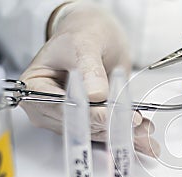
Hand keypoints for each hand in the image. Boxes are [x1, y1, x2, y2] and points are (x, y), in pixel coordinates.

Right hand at [19, 1, 159, 156]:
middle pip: (79, 126)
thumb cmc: (83, 33)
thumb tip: (95, 95)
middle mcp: (49, 109)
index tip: (108, 115)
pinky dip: (127, 134)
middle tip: (135, 122)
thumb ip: (90, 70)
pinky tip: (145, 138)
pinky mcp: (90, 120)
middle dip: (109, 126)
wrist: (97, 34)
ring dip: (122, 132)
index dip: (85, 113)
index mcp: (35, 88)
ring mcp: (70, 118)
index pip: (59, 108)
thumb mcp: (84, 45)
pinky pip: (108, 131)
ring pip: (97, 132)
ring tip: (144, 127)